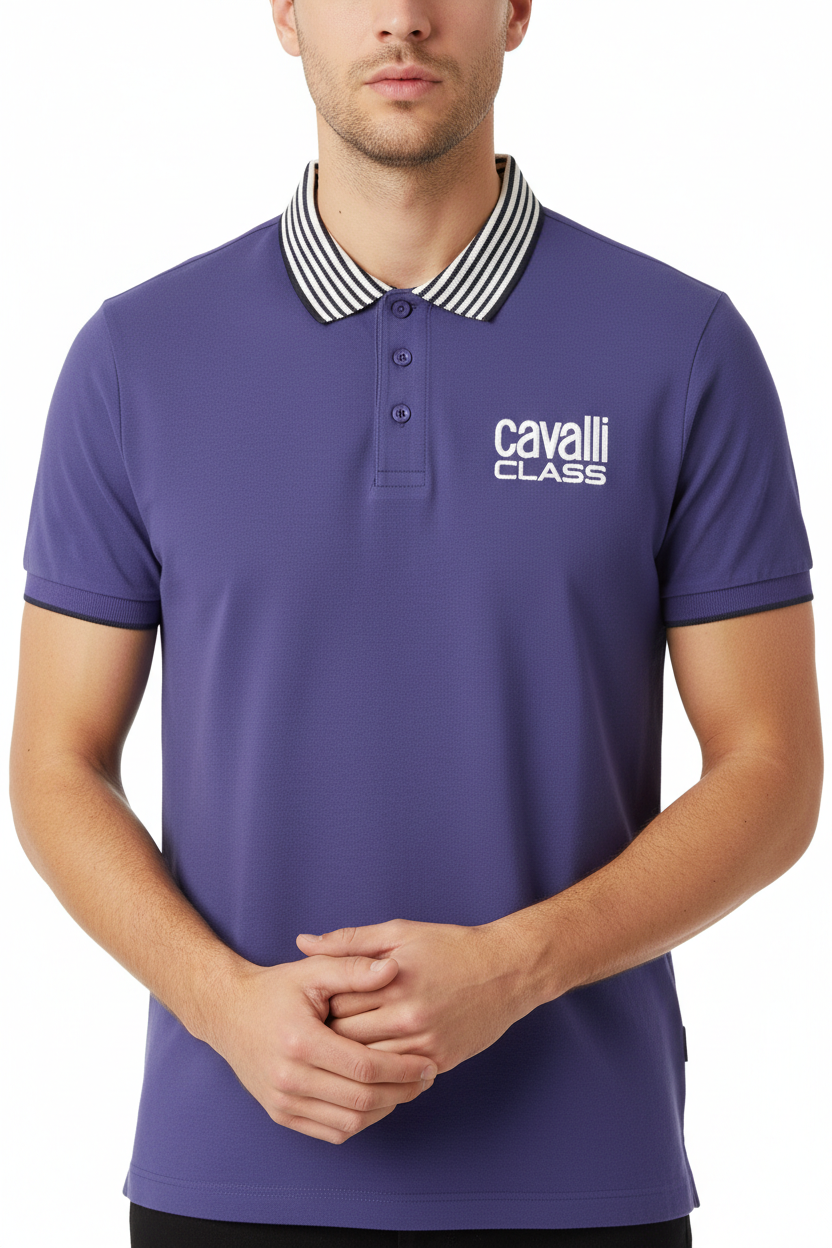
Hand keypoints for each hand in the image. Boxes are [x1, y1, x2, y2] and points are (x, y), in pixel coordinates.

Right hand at [206, 954, 436, 1144]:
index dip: (403, 1068)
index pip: (365, 1068)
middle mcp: (289, 1078)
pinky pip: (331, 1132)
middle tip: (427, 1078)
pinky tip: (378, 1101)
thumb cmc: (276, 989)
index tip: (429, 1062)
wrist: (228, 1013)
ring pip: (349, 1122)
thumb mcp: (313, 971)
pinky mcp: (281, 1114)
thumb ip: (354, 969)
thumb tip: (393, 968)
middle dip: (402, 1091)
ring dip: (385, 1110)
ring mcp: (283, 1101)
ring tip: (407, 1089)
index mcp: (301, 1042)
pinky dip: (361, 1121)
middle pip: (361, 1100)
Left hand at [295, 919, 533, 1075]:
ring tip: (341, 1047)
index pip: (335, 1001)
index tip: (314, 1003)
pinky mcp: (439, 1061)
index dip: (320, 1004)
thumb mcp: (399, 932)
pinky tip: (370, 1062)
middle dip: (330, 1034)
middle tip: (319, 1030)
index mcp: (392, 979)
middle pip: (347, 1036)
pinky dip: (380, 1072)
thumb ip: (349, 941)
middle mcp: (408, 1015)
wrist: (507, 970)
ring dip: (352, 1057)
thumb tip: (302, 943)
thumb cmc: (450, 946)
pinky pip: (397, 1077)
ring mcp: (424, 1042)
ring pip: (369, 1063)